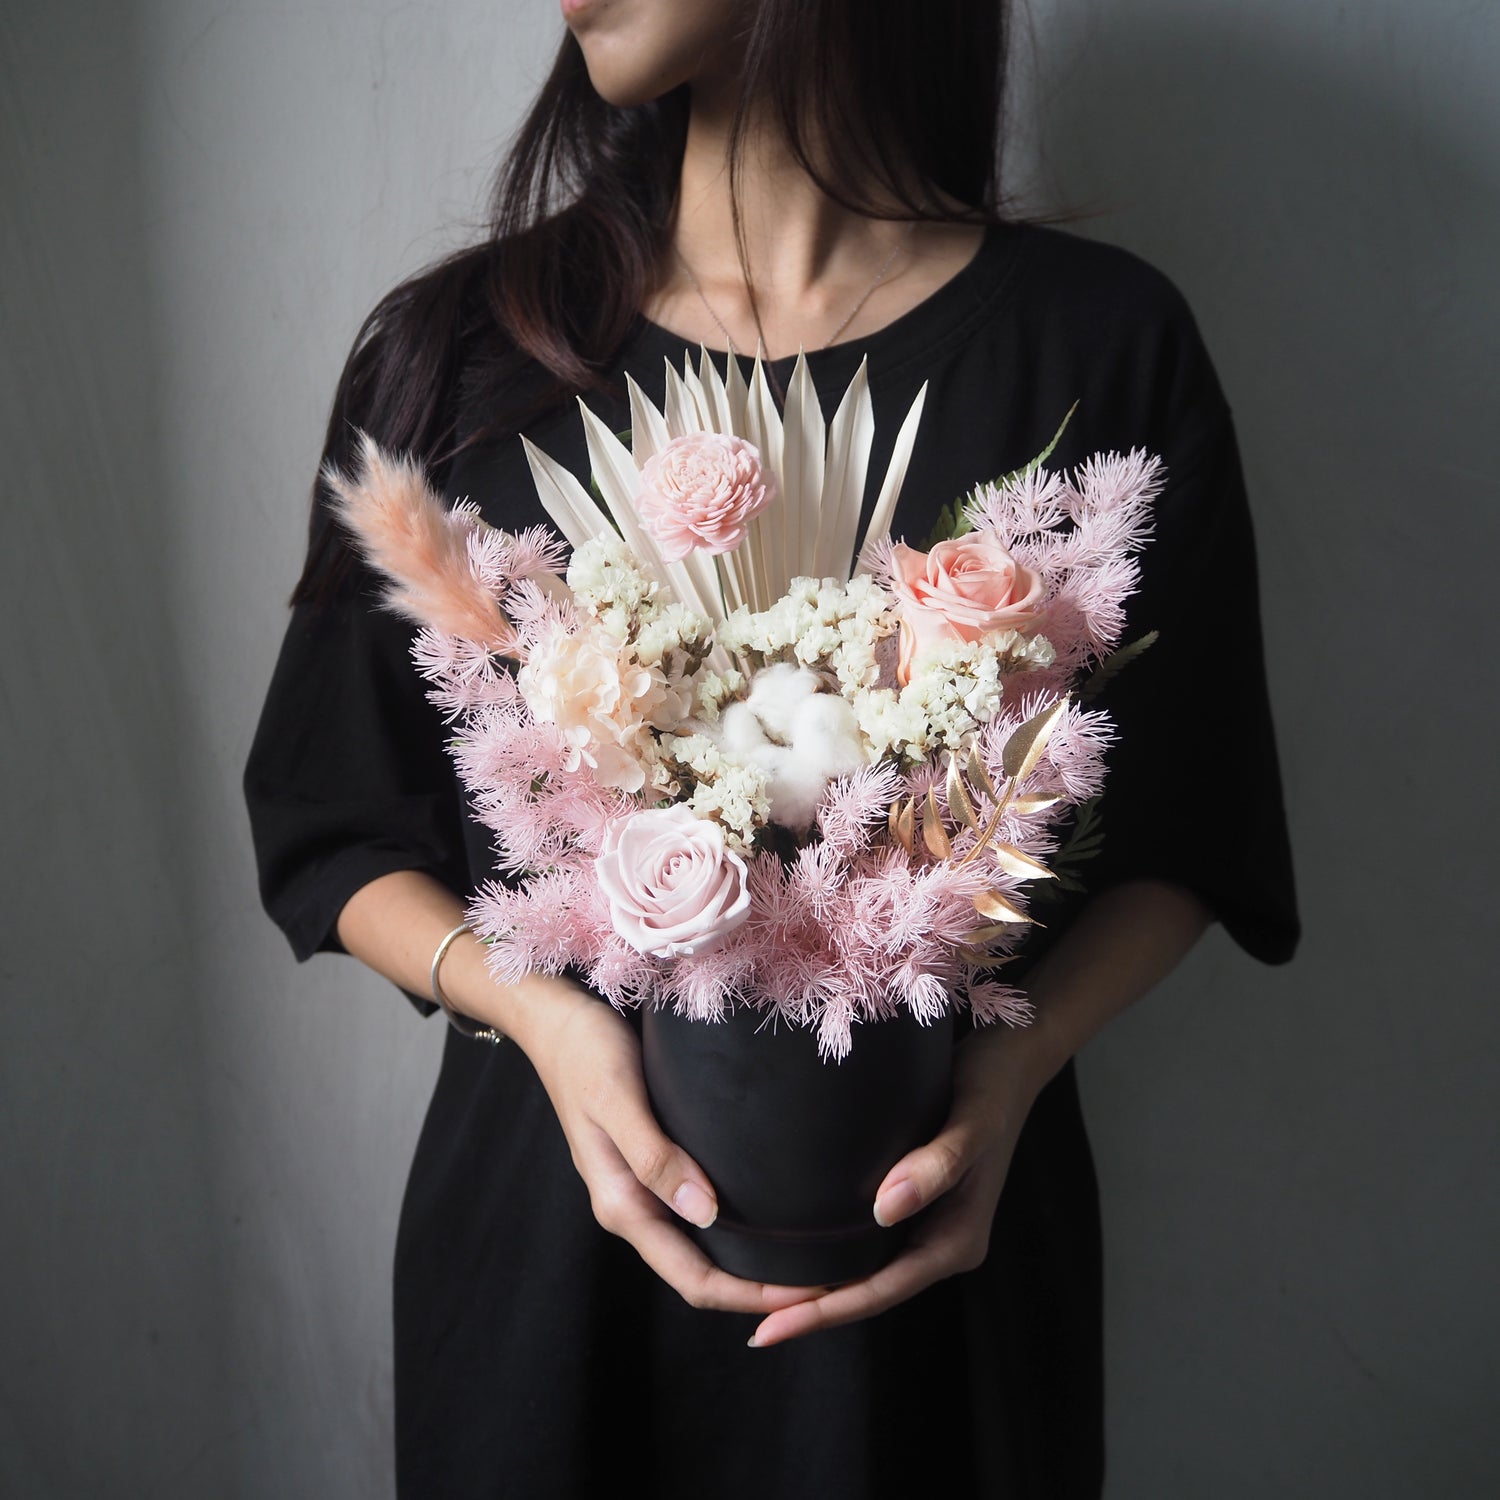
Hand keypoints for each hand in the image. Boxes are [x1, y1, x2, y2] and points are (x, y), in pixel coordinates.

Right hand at [513, 978, 824, 1316]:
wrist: (556, 1021)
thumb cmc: (586, 1052)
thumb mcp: (618, 1098)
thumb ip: (654, 1157)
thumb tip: (705, 1213)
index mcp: (622, 1204)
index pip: (693, 1278)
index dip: (750, 1296)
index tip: (809, 1293)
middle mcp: (634, 1206)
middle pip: (701, 1273)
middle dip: (759, 1291)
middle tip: (829, 1284)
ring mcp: (643, 1189)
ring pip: (701, 1248)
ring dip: (751, 1264)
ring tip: (810, 1259)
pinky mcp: (654, 1164)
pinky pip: (699, 1213)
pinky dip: (737, 1227)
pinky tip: (772, 1214)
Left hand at [745, 1022, 1047, 1347]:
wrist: (1011, 1059)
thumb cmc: (990, 1086)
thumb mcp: (972, 1122)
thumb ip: (937, 1166)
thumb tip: (885, 1210)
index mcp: (958, 1240)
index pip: (882, 1290)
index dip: (825, 1311)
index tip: (771, 1328)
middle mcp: (943, 1242)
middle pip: (870, 1291)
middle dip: (813, 1311)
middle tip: (754, 1326)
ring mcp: (928, 1226)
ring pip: (866, 1272)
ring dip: (818, 1288)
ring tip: (760, 1299)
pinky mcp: (915, 1204)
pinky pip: (867, 1244)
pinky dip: (831, 1255)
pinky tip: (794, 1252)